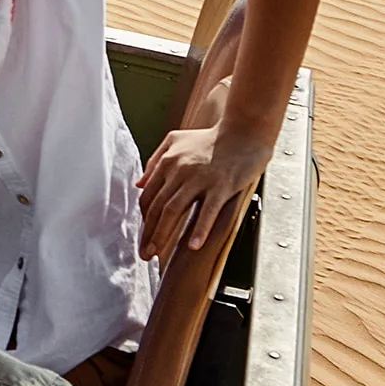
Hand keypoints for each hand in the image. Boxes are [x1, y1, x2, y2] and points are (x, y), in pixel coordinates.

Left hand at [137, 121, 269, 266]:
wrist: (244, 131)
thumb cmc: (212, 138)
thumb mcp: (176, 140)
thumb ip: (156, 159)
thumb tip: (140, 183)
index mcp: (168, 162)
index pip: (149, 196)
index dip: (143, 219)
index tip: (144, 236)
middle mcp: (180, 170)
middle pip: (157, 207)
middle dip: (148, 233)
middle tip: (144, 254)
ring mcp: (201, 179)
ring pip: (174, 210)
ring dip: (163, 235)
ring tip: (156, 255)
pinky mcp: (221, 186)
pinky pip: (207, 211)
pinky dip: (199, 229)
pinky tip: (193, 246)